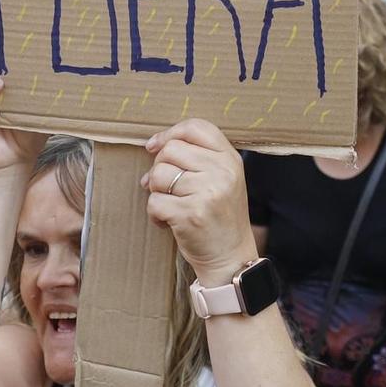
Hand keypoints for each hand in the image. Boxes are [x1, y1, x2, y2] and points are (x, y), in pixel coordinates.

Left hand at [141, 119, 254, 283]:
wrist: (231, 259)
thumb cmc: (220, 217)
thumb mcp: (222, 180)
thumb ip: (198, 158)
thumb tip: (154, 145)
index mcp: (230, 160)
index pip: (196, 127)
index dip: (170, 133)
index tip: (156, 147)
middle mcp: (222, 173)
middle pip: (171, 150)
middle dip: (160, 169)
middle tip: (168, 189)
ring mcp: (207, 193)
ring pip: (159, 175)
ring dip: (156, 192)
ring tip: (171, 206)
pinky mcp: (190, 215)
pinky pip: (154, 202)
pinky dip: (155, 214)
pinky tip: (168, 222)